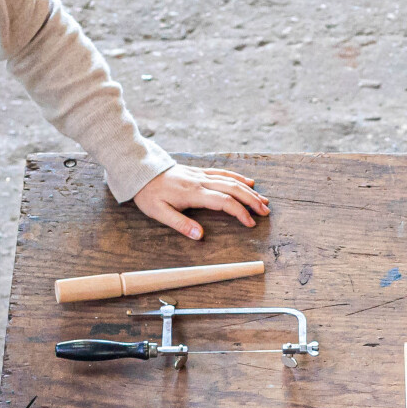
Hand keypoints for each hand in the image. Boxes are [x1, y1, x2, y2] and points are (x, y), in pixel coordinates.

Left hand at [132, 165, 269, 239]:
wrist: (140, 171)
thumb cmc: (148, 193)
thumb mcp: (159, 212)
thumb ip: (180, 224)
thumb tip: (200, 236)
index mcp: (193, 193)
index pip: (223, 202)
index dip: (240, 212)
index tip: (250, 223)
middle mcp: (201, 182)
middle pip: (233, 189)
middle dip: (252, 201)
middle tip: (266, 212)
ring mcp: (201, 175)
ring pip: (231, 180)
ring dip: (249, 190)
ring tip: (264, 200)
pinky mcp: (199, 172)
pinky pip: (223, 173)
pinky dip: (239, 177)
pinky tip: (249, 182)